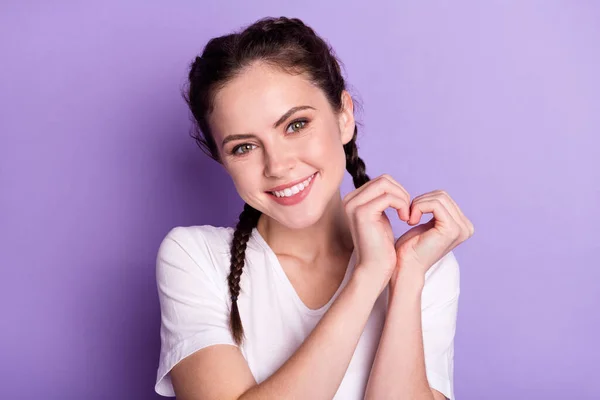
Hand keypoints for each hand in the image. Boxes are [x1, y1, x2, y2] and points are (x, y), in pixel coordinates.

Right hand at [343, 174, 411, 293]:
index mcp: (353, 200)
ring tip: (407, 215)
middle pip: (384, 179)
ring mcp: (354, 205)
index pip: (381, 181)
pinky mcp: (363, 213)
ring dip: (403, 198)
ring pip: (386, 184)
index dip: (398, 191)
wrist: (374, 268)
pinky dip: (402, 205)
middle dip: (401, 193)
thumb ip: (382, 201)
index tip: (405, 209)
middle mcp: (349, 200)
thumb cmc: (380, 247)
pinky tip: (405, 219)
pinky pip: (389, 197)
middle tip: (408, 211)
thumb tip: (392, 186)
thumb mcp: (381, 218)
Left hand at [392, 190, 473, 285]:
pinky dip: (418, 207)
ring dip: (418, 204)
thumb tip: (438, 195)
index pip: (444, 197)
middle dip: (421, 201)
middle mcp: (466, 227)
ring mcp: (461, 229)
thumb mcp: (428, 224)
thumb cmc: (412, 247)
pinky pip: (434, 204)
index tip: (412, 214)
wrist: (406, 266)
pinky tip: (411, 221)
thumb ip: (438, 210)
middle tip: (409, 216)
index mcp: (463, 225)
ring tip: (410, 219)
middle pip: (442, 195)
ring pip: (438, 198)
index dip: (424, 201)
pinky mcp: (451, 229)